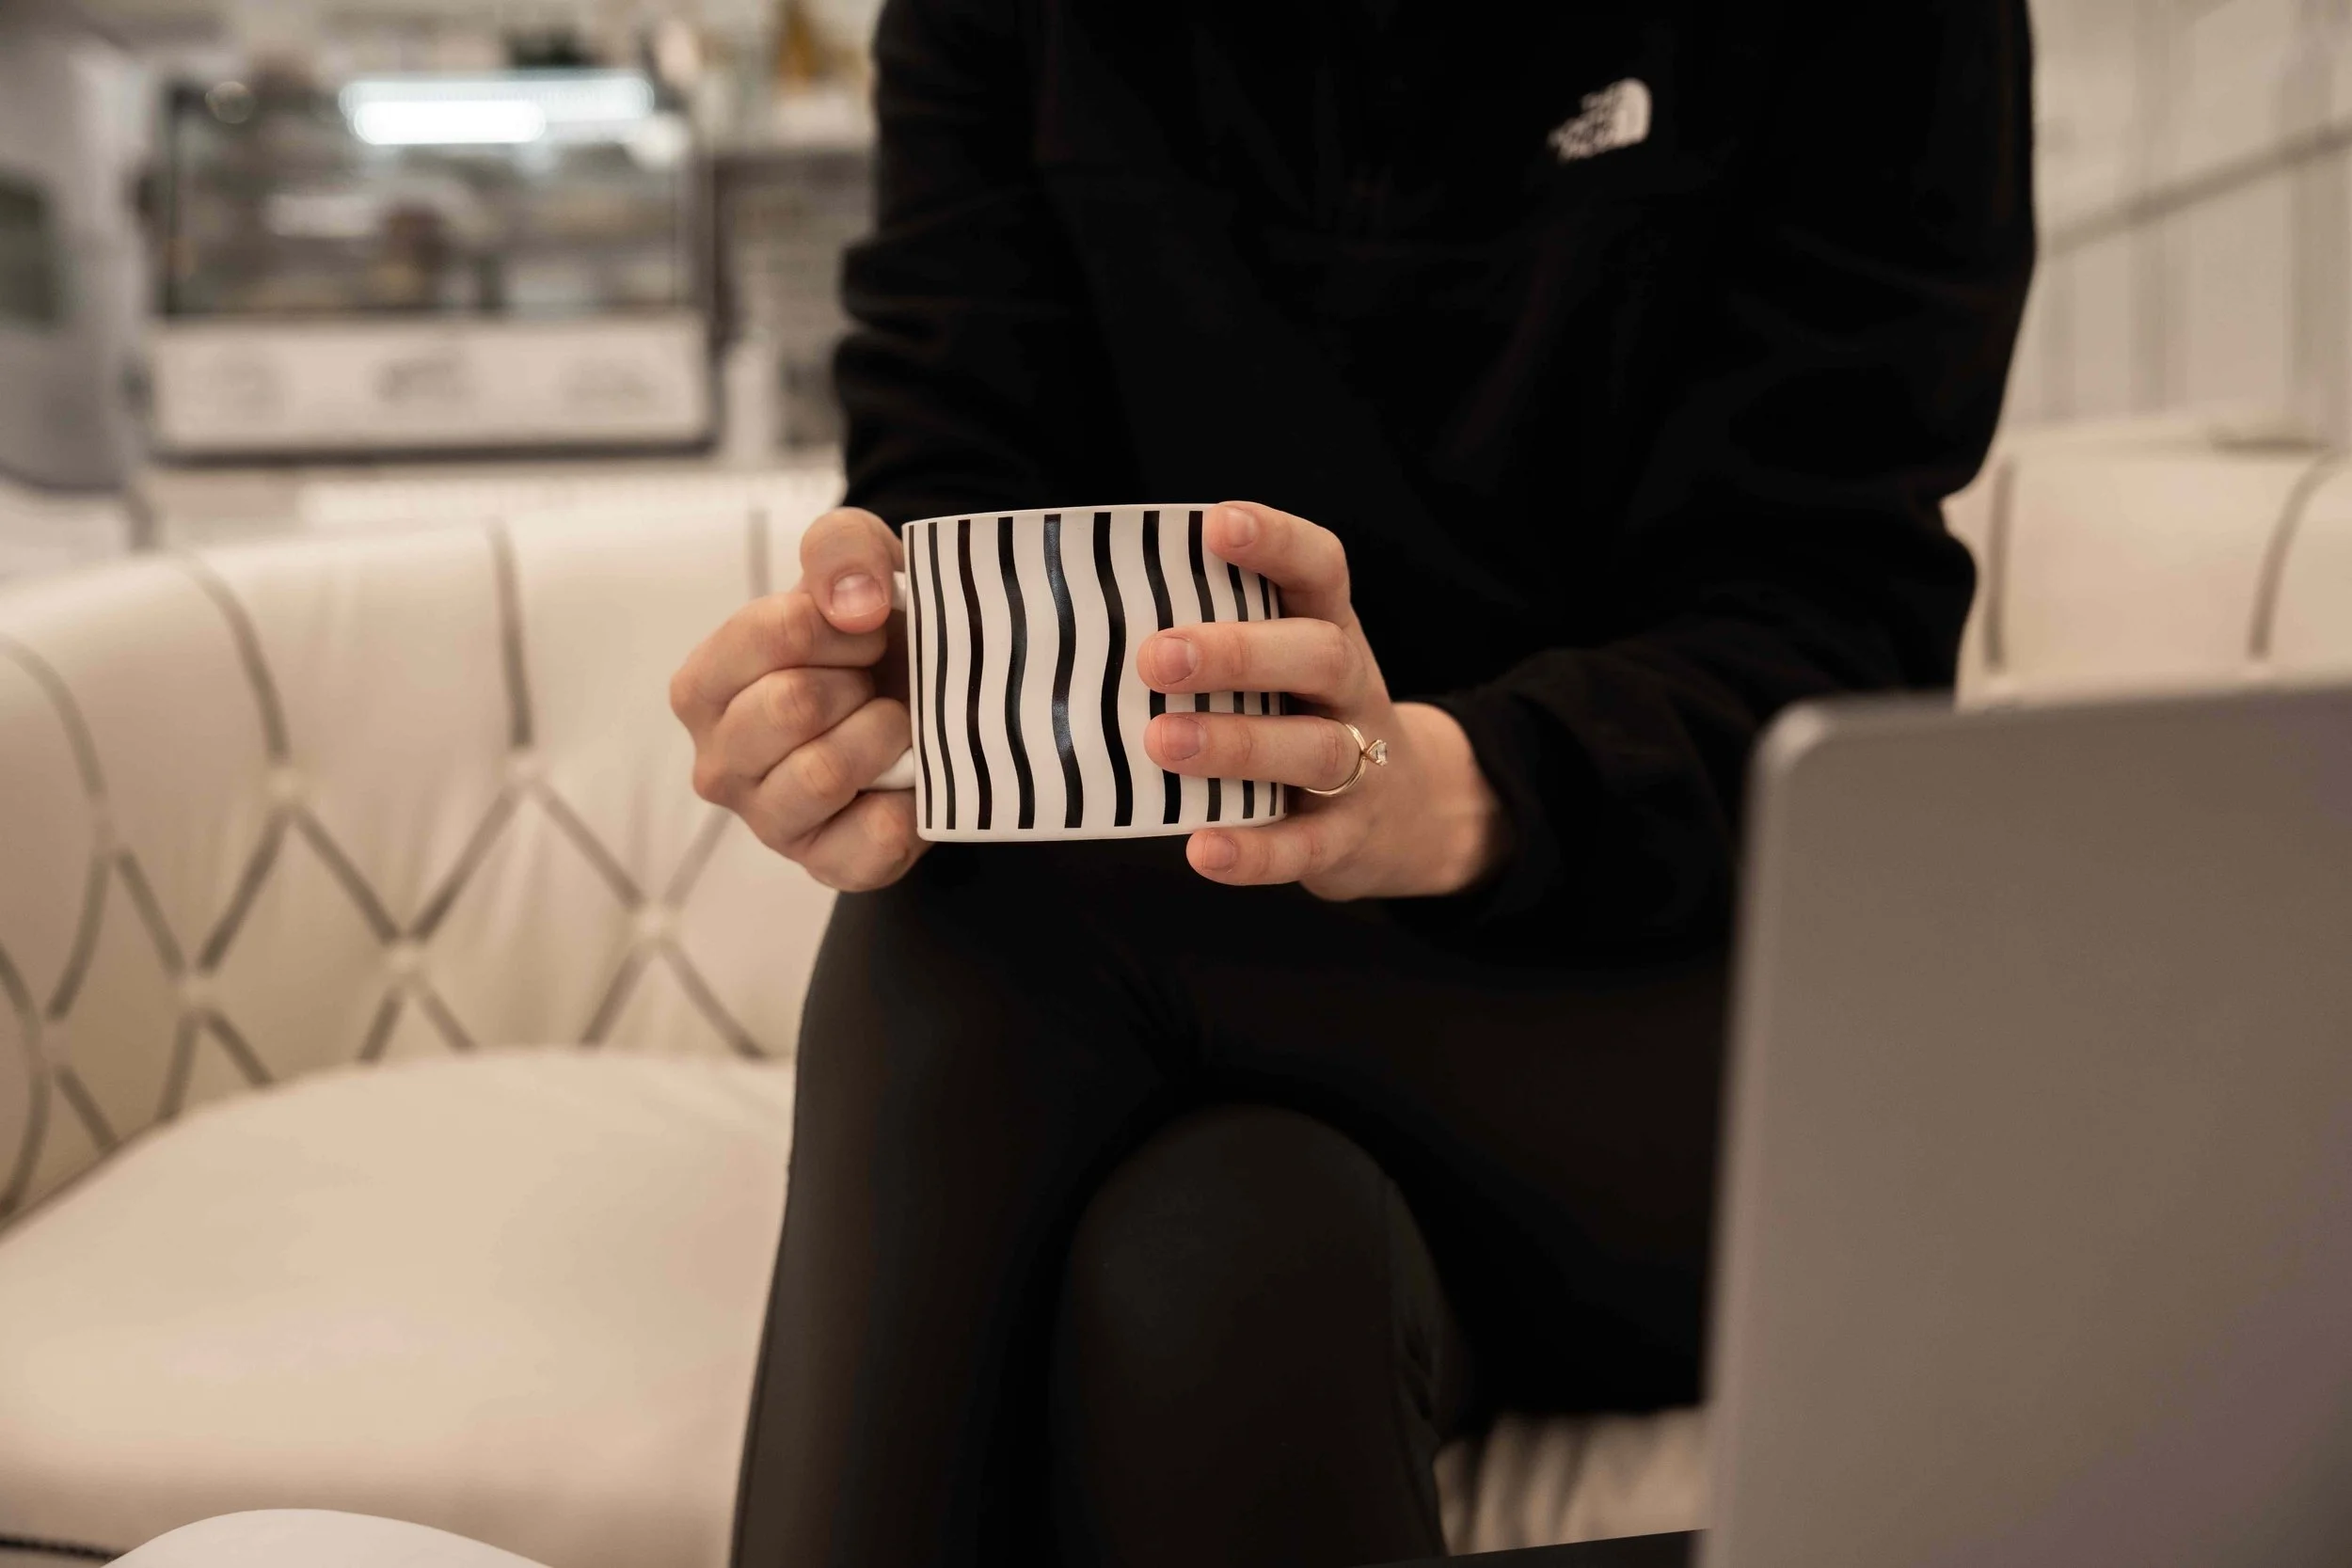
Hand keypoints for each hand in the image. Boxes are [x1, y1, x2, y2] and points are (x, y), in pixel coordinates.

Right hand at [668, 507, 928, 891]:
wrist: (929, 706)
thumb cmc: (873, 640)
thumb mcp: (858, 566)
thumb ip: (841, 547)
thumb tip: (853, 601)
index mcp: (703, 686)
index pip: (770, 633)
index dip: (842, 622)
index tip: (868, 627)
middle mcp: (718, 762)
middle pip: (792, 705)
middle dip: (859, 681)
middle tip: (877, 681)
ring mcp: (768, 821)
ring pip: (825, 773)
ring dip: (886, 735)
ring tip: (897, 725)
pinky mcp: (826, 865)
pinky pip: (872, 838)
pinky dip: (910, 804)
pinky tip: (910, 780)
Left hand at [1139, 502, 1507, 899]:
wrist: (1405, 814)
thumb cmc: (1298, 717)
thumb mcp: (1277, 667)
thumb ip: (1207, 641)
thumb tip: (1075, 629)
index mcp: (1329, 629)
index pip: (1319, 569)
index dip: (1276, 542)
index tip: (1217, 524)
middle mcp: (1350, 690)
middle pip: (1319, 655)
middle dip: (1240, 653)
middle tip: (1156, 658)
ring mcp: (1359, 767)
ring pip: (1314, 749)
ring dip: (1239, 744)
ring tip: (1162, 742)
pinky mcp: (1346, 838)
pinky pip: (1305, 846)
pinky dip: (1255, 852)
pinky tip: (1202, 850)